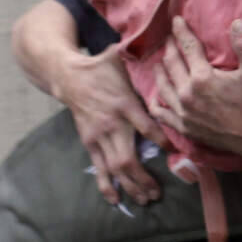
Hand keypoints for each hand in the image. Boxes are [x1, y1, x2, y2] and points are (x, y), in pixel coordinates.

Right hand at [58, 43, 160, 205]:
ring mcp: (98, 136)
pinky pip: (98, 167)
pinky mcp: (89, 142)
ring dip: (130, 186)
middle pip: (127, 157)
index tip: (175, 151)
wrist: (67, 76)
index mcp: (124, 104)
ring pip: (114, 167)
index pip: (145, 126)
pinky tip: (115, 200)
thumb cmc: (102, 67)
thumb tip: (166, 41)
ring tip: (146, 200)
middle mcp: (111, 124)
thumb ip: (142, 57)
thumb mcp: (121, 59)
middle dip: (143, 178)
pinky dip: (106, 184)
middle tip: (158, 193)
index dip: (160, 139)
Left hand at [151, 18, 241, 160]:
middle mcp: (187, 93)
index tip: (176, 20)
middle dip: (170, 48)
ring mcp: (183, 112)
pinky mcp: (184, 127)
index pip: (188, 47)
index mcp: (202, 77)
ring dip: (159, 71)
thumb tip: (237, 22)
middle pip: (171, 64)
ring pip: (163, 86)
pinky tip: (156, 96)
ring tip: (159, 63)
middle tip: (169, 39)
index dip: (181, 31)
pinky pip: (162, 113)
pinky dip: (156, 103)